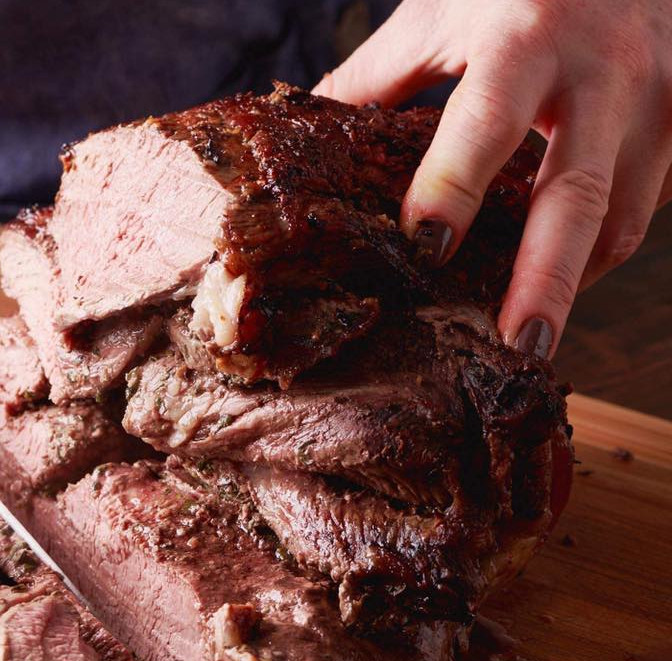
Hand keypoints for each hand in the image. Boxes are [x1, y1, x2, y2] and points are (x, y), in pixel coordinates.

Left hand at [316, 0, 671, 356]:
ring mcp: (662, 98)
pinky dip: (606, 250)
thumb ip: (376, 77)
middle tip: (514, 348)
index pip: (487, 122)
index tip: (422, 248)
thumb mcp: (441, 11)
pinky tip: (564, 278)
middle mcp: (606, 71)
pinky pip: (651, 204)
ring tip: (527, 336)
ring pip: (626, 217)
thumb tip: (303, 139)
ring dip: (576, 282)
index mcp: (527, 36)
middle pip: (578, 195)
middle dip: (546, 282)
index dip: (454, 188)